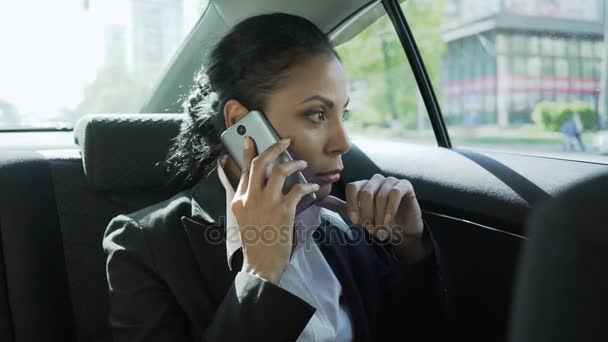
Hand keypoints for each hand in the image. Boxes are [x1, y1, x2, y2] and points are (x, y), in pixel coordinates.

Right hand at [231, 136, 318, 283]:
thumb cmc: (256, 245)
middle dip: (274, 147)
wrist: (260, 265)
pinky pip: (298, 189)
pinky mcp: (283, 211)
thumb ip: (249, 202)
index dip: (248, 153)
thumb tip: (259, 188)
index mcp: (239, 200)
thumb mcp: (244, 220)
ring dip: (294, 163)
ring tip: (302, 163)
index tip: (251, 140)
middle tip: (285, 141)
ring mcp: (266, 204)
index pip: (245, 170)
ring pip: (281, 171)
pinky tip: (313, 187)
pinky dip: (308, 186)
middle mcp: (250, 198)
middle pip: (261, 163)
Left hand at [317, 174, 428, 262]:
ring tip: (381, 230)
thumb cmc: (379, 221)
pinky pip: (394, 193)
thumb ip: (339, 206)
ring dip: (379, 217)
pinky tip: (389, 221)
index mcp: (363, 185)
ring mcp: (391, 181)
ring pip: (380, 195)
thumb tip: (318, 199)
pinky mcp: (405, 185)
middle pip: (365, 192)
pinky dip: (390, 209)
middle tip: (370, 229)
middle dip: (367, 214)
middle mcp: (376, 180)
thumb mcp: (357, 215)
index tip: (355, 221)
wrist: (403, 229)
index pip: (352, 188)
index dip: (352, 205)